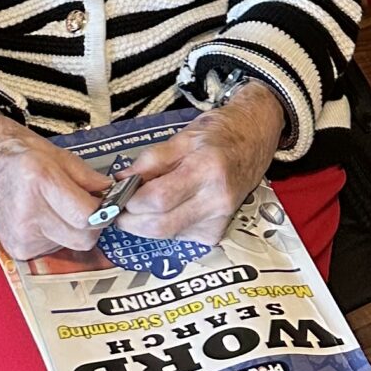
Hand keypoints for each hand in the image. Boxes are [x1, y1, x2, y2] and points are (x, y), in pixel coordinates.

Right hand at [0, 111, 109, 259]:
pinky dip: (56, 234)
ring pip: (70, 244)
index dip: (105, 209)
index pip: (88, 215)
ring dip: (73, 229)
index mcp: (39, 180)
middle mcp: (29, 214)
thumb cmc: (7, 150)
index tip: (109, 200)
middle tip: (88, 204)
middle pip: (83, 238)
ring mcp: (21, 236)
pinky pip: (52, 248)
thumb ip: (82, 173)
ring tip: (58, 205)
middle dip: (93, 223)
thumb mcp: (49, 148)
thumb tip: (109, 190)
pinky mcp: (17, 250)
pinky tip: (42, 214)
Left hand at [118, 83, 286, 250]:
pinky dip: (165, 226)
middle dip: (132, 221)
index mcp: (207, 170)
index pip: (159, 198)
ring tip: (138, 207)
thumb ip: (151, 160)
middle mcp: (217, 200)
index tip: (116, 196)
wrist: (254, 140)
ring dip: (146, 225)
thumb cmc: (220, 134)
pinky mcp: (216, 232)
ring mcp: (219, 220)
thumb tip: (122, 181)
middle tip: (118, 209)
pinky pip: (180, 236)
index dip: (131, 201)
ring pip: (169, 234)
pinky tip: (165, 210)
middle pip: (162, 225)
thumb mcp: (183, 136)